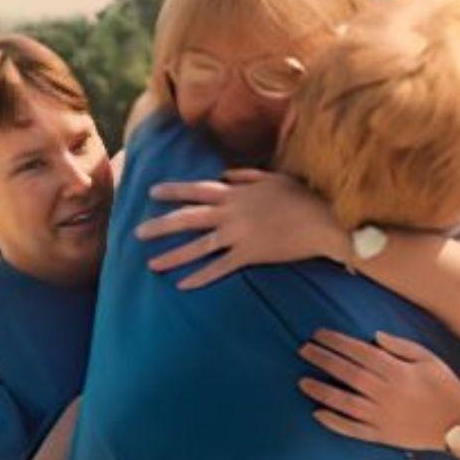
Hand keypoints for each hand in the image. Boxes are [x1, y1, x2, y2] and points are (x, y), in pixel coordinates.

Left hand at [135, 168, 347, 289]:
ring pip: (198, 246)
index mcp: (235, 192)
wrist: (322, 220)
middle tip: (137, 233)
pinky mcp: (250, 255)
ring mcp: (239, 235)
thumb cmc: (301, 196)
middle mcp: (231, 213)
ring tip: (151, 264)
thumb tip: (225, 174)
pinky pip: (220, 268)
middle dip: (161, 225)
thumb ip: (246, 175)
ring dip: (173, 255)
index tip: (152, 192)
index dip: (173, 190)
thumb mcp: (273, 177)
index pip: (196, 189)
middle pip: (188, 219)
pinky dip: (201, 277)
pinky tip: (183, 285)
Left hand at [296, 329, 459, 451]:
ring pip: (344, 402)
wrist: (459, 424)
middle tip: (303, 350)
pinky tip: (317, 414)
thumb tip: (373, 337)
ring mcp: (381, 416)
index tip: (319, 334)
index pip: (358, 352)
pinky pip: (352, 429)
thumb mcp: (427, 358)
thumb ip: (400, 346)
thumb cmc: (445, 385)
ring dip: (321, 391)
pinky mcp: (381, 435)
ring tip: (302, 381)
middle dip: (323, 360)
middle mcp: (384, 392)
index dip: (336, 342)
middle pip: (347, 373)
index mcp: (396, 371)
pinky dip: (334, 422)